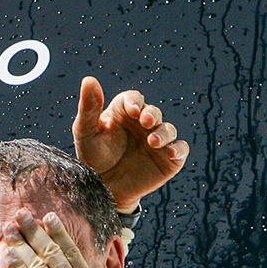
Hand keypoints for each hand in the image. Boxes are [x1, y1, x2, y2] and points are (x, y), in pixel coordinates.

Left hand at [1, 209, 123, 267]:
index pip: (72, 252)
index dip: (58, 233)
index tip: (49, 218)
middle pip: (51, 251)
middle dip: (35, 230)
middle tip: (22, 213)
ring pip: (37, 263)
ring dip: (22, 243)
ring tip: (9, 227)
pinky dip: (17, 267)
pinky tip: (8, 254)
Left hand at [72, 76, 188, 211]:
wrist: (103, 188)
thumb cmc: (93, 157)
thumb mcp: (86, 132)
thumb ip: (88, 107)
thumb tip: (88, 79)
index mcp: (124, 112)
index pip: (133, 100)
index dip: (135, 102)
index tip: (132, 109)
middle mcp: (143, 124)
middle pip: (153, 112)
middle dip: (151, 115)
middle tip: (145, 121)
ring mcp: (157, 140)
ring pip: (168, 129)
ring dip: (163, 132)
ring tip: (152, 141)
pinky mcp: (168, 158)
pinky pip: (180, 149)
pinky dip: (178, 149)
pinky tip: (170, 152)